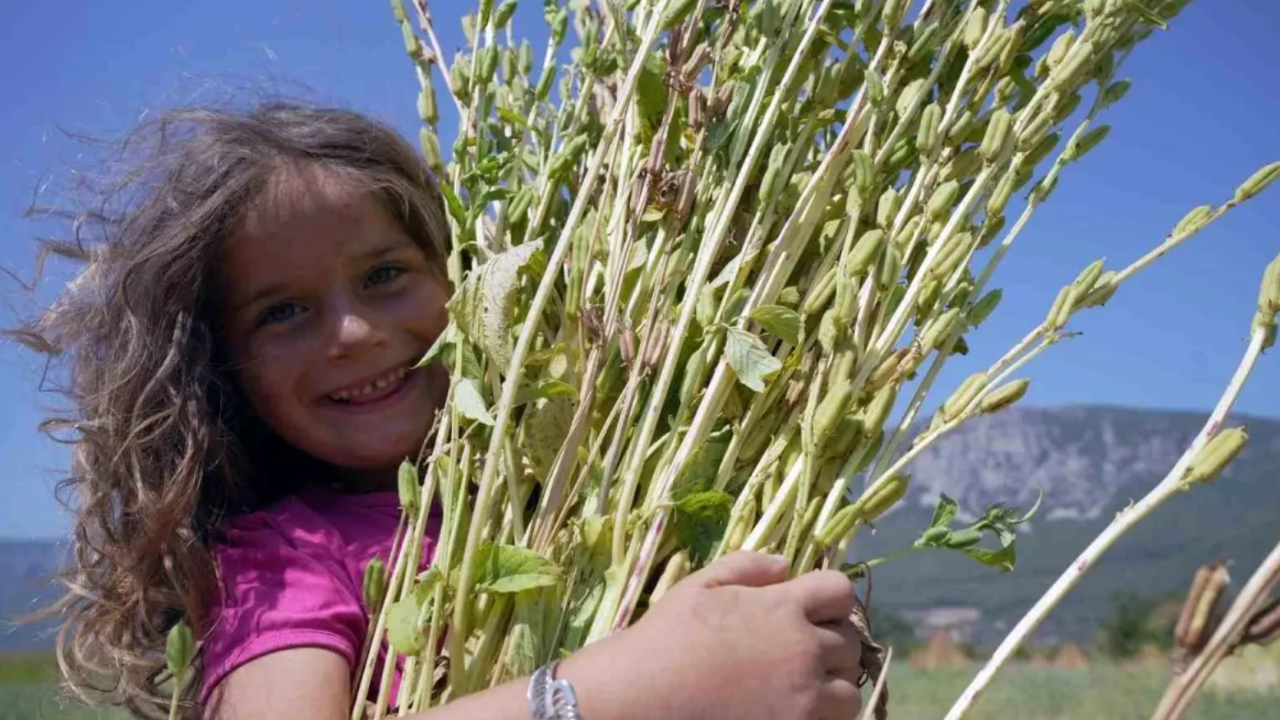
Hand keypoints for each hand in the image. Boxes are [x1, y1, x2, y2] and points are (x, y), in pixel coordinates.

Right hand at [562, 551, 864, 719]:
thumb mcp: (699, 586)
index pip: (840, 592)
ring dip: (832, 685)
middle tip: (800, 650)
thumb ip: (746, 567)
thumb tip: (785, 566)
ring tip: (802, 686)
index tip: (811, 609)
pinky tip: (791, 708)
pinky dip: (820, 716)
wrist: (641, 699)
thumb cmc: (665, 639)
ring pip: (850, 691)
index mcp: (783, 608)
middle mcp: (803, 651)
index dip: (829, 598)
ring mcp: (804, 699)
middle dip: (831, 642)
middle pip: (850, 642)